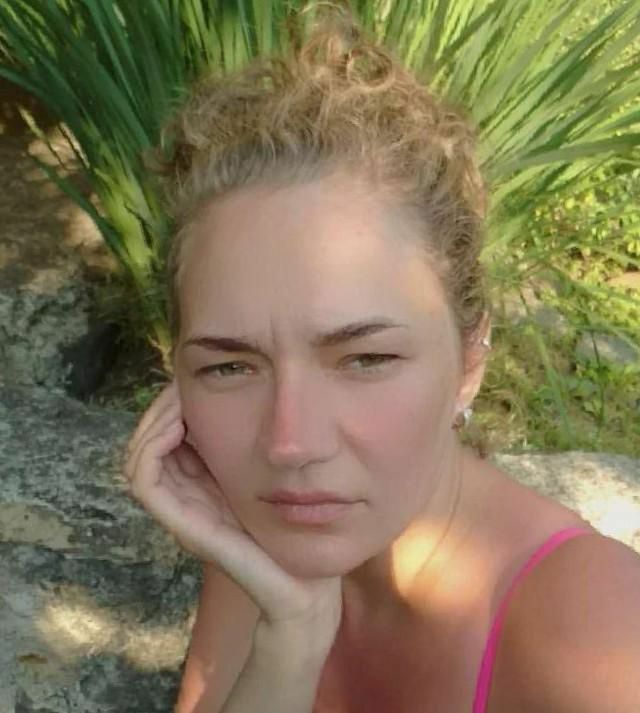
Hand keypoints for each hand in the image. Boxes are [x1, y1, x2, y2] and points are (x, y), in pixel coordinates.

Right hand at [124, 381, 342, 650]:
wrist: (305, 585)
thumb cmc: (297, 528)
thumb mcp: (274, 472)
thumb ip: (255, 442)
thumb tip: (247, 390)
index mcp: (203, 482)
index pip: (168, 435)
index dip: (173, 403)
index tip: (194, 377)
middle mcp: (186, 495)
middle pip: (149, 440)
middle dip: (162, 405)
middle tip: (183, 379)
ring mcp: (181, 511)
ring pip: (139, 455)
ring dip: (154, 420)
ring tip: (179, 396)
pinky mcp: (183, 525)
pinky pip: (144, 479)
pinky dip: (152, 446)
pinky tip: (181, 423)